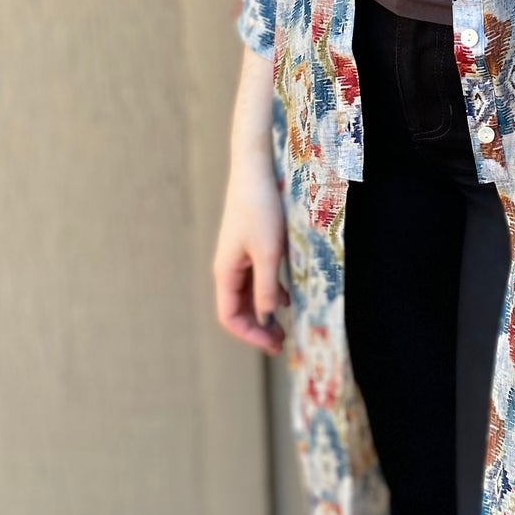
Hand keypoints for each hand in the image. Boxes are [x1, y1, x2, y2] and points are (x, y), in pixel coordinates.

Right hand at [213, 140, 290, 356]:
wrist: (255, 170)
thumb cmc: (260, 208)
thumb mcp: (268, 251)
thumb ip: (267, 286)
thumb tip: (267, 316)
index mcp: (226, 271)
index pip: (230, 316)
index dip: (250, 334)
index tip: (274, 344)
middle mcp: (229, 267)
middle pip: (239, 308)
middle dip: (258, 328)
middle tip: (283, 341)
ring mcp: (239, 257)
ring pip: (249, 294)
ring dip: (265, 312)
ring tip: (286, 325)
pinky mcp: (251, 245)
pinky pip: (257, 278)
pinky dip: (270, 292)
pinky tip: (288, 297)